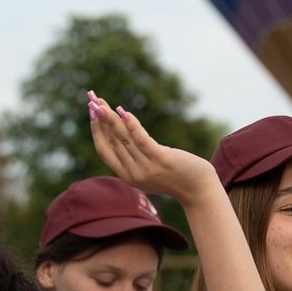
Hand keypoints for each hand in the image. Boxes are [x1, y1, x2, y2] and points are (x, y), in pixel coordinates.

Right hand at [88, 92, 216, 201]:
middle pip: (112, 141)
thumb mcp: (150, 169)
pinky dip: (132, 126)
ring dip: (111, 118)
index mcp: (128, 177)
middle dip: (100, 119)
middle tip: (93, 100)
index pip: (104, 151)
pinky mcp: (161, 159)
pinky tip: (124, 112)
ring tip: (102, 102)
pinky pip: (142, 140)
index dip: (96, 131)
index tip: (92, 113)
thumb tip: (124, 131)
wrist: (199, 190)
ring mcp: (147, 168)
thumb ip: (136, 157)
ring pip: (123, 139)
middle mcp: (134, 174)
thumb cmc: (177, 176)